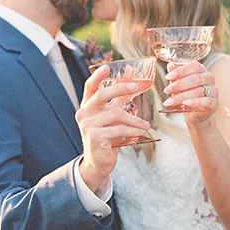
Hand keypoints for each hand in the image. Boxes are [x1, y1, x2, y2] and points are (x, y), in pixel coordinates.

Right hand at [75, 64, 151, 190]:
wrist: (99, 162)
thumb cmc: (107, 136)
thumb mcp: (113, 115)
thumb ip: (120, 97)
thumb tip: (129, 74)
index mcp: (87, 106)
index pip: (90, 87)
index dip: (98, 76)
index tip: (108, 67)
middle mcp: (84, 113)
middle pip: (101, 94)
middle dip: (120, 88)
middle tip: (135, 87)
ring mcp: (87, 125)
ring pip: (116, 114)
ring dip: (135, 119)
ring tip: (145, 125)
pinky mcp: (95, 136)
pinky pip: (119, 129)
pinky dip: (133, 130)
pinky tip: (140, 132)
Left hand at [162, 62, 217, 121]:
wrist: (195, 112)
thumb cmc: (186, 94)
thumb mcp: (179, 84)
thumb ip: (176, 75)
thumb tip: (170, 66)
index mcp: (202, 70)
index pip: (194, 66)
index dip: (180, 70)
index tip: (167, 76)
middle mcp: (209, 78)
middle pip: (195, 79)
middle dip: (179, 85)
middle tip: (166, 90)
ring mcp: (214, 91)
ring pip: (198, 91)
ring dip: (181, 96)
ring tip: (169, 101)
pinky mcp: (214, 103)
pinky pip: (206, 101)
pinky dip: (194, 102)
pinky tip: (185, 103)